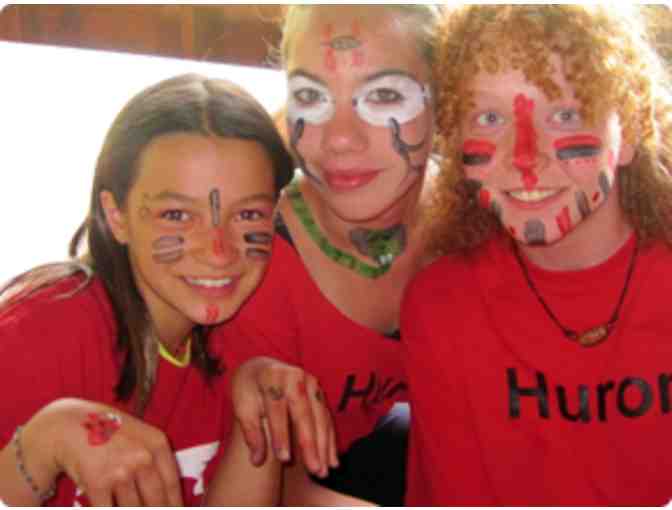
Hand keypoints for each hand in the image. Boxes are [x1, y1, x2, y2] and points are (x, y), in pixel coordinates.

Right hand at [23, 398, 182, 505]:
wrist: (71, 425)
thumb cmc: (110, 432)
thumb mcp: (142, 436)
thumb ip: (156, 461)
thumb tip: (170, 496)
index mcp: (157, 444)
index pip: (171, 485)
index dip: (174, 506)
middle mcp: (143, 458)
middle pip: (155, 502)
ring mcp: (120, 472)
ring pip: (133, 509)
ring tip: (127, 504)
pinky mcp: (98, 483)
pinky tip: (110, 505)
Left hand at [231, 357, 338, 477]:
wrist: (260, 368)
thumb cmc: (249, 390)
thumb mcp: (242, 406)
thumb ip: (251, 432)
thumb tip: (256, 460)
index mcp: (272, 377)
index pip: (277, 408)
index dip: (281, 434)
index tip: (283, 459)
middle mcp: (295, 376)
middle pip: (304, 413)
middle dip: (310, 443)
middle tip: (314, 469)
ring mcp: (311, 382)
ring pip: (320, 417)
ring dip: (324, 445)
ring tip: (323, 471)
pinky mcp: (319, 392)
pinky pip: (326, 418)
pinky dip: (329, 440)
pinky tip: (331, 460)